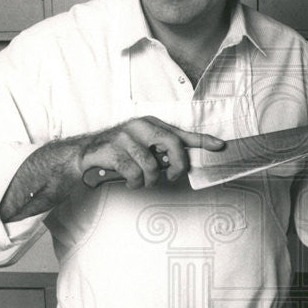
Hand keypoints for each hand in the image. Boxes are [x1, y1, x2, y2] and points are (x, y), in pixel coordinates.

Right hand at [79, 116, 224, 188]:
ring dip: (149, 181)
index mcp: (151, 124)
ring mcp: (126, 137)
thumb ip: (163, 151)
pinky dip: (134, 183)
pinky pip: (134, 174)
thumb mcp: (144, 146)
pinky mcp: (113, 151)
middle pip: (172, 145)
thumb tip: (183, 162)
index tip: (219, 146)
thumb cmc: (121, 151)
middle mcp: (140, 126)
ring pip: (152, 166)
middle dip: (177, 166)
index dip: (202, 140)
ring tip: (141, 180)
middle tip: (172, 176)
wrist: (88, 153)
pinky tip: (129, 181)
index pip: (181, 133)